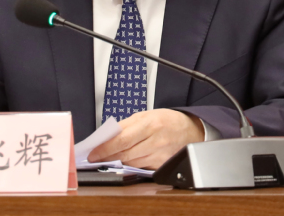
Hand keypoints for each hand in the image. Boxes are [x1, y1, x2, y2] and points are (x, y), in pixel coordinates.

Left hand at [87, 109, 204, 169]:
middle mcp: (155, 141)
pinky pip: (140, 167)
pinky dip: (130, 165)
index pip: (122, 139)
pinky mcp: (161, 165)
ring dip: (117, 161)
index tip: (93, 152)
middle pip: (125, 153)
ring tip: (107, 158)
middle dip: (107, 157)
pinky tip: (124, 160)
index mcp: (149, 124)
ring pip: (131, 162)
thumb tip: (107, 136)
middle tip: (95, 157)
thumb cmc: (166, 120)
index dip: (105, 148)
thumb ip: (126, 126)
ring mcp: (159, 155)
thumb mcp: (146, 115)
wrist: (190, 130)